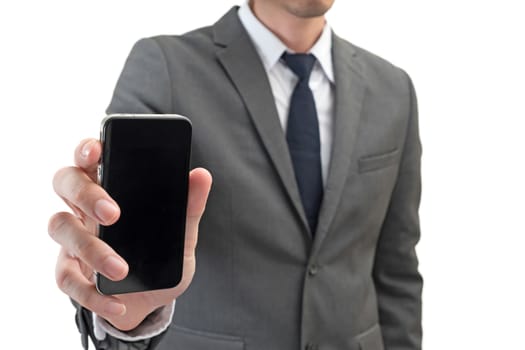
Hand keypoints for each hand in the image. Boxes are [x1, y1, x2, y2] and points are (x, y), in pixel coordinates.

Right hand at [49, 138, 211, 330]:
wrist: (152, 300)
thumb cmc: (161, 257)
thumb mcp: (182, 234)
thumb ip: (189, 207)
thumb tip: (202, 175)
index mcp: (111, 188)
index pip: (90, 157)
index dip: (87, 148)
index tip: (97, 150)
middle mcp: (86, 207)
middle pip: (65, 182)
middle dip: (86, 194)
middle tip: (113, 214)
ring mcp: (73, 237)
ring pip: (60, 227)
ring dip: (90, 249)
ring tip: (121, 270)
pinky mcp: (70, 270)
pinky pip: (66, 277)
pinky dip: (91, 293)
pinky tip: (118, 302)